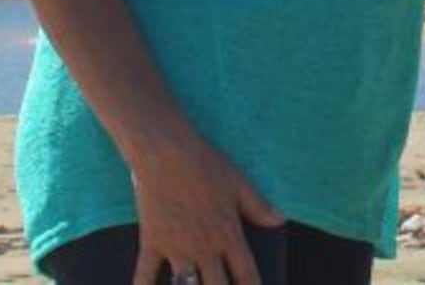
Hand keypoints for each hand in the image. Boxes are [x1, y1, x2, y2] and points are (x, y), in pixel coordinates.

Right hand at [128, 130, 283, 284]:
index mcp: (228, 234)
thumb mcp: (238, 183)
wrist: (165, 152)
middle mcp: (204, 248)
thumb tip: (280, 221)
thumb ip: (259, 206)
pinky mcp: (151, 243)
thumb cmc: (204, 164)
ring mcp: (177, 248)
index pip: (246, 274)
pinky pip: (144, 275)